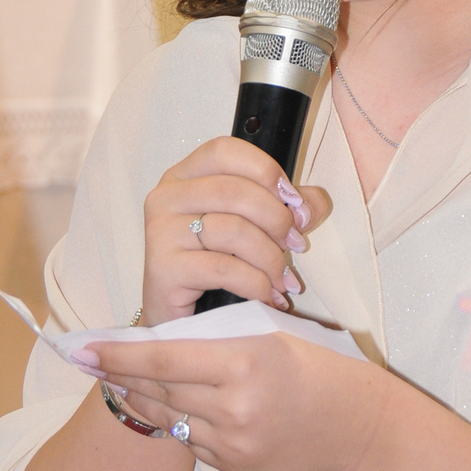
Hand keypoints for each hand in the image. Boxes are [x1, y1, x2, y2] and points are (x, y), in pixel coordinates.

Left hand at [89, 334, 384, 470]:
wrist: (352, 423)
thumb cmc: (314, 364)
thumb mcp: (270, 335)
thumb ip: (218, 338)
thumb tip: (159, 337)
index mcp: (242, 362)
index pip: (164, 357)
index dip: (119, 353)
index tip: (83, 347)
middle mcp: (233, 406)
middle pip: (158, 388)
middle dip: (119, 373)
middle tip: (86, 359)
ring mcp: (231, 442)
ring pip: (169, 416)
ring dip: (141, 397)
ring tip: (117, 380)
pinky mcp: (233, 466)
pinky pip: (189, 440)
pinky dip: (174, 419)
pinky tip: (162, 404)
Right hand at [142, 137, 330, 324]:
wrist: (181, 319)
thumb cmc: (215, 264)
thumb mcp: (253, 226)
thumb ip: (286, 206)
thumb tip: (311, 206)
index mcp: (185, 175)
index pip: (224, 151)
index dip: (265, 170)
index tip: (294, 201)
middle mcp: (166, 197)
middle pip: (232, 191)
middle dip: (276, 218)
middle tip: (297, 244)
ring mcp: (160, 232)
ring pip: (231, 230)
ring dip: (270, 257)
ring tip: (284, 278)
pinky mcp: (162, 269)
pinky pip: (223, 268)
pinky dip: (256, 283)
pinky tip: (270, 296)